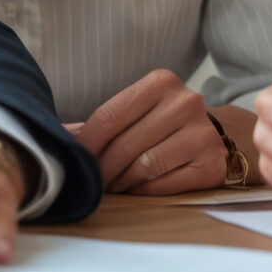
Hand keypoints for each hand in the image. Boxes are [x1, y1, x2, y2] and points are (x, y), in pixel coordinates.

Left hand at [68, 69, 227, 194]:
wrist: (207, 136)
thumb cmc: (161, 124)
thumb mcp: (135, 112)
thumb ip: (103, 123)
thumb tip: (60, 137)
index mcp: (161, 82)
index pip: (110, 116)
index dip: (87, 143)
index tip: (74, 159)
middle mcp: (186, 102)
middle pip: (125, 144)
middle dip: (102, 167)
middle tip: (93, 180)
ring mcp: (203, 133)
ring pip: (143, 166)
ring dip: (121, 181)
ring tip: (113, 184)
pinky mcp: (212, 163)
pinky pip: (164, 184)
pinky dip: (142, 190)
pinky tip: (135, 188)